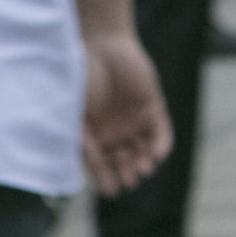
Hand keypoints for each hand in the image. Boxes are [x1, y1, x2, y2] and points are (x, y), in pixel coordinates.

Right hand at [80, 30, 172, 195]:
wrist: (103, 45)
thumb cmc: (82, 77)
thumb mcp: (74, 110)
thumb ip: (78, 135)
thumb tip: (79, 165)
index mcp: (91, 135)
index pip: (100, 164)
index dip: (105, 178)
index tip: (110, 192)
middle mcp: (113, 132)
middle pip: (122, 161)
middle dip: (126, 173)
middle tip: (129, 182)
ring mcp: (134, 121)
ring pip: (142, 150)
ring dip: (144, 162)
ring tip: (143, 169)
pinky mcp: (153, 108)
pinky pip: (160, 132)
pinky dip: (161, 145)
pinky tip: (157, 156)